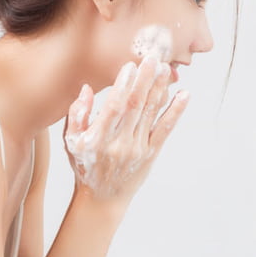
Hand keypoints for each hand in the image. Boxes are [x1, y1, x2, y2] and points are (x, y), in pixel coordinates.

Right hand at [63, 55, 189, 201]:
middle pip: (135, 107)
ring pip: (150, 115)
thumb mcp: (71, 142)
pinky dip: (175, 112)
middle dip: (145, 81)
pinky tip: (184, 95)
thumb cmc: (85, 165)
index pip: (113, 108)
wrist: (102, 198)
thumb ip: (76, 115)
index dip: (122, 86)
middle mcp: (118, 144)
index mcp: (97, 138)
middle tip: (153, 58)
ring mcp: (137, 149)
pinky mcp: (150, 154)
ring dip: (160, 90)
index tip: (130, 65)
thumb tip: (86, 88)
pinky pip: (165, 130)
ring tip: (167, 69)